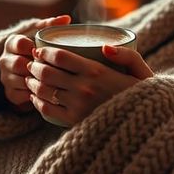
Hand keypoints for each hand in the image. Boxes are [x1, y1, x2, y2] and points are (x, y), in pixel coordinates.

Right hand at [0, 13, 70, 111]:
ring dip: (37, 81)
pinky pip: (21, 96)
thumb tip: (66, 19)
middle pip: (18, 64)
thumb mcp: (40, 33)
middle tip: (54, 66)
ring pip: (20, 81)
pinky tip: (48, 91)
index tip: (46, 50)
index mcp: (11, 43)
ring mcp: (5, 78)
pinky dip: (35, 94)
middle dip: (36, 66)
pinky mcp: (9, 93)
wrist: (26, 66)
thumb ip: (50, 24)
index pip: (19, 43)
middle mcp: (4, 60)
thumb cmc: (36, 46)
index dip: (34, 47)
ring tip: (54, 79)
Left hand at [25, 40, 154, 126]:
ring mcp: (77, 105)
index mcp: (97, 72)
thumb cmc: (142, 94)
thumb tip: (105, 47)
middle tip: (32, 62)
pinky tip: (35, 96)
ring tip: (31, 77)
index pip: (61, 57)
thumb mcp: (141, 70)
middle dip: (34, 65)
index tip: (40, 50)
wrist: (142, 125)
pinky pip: (47, 109)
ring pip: (44, 90)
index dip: (45, 52)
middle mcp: (83, 88)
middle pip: (47, 72)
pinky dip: (36, 101)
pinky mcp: (73, 121)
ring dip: (32, 81)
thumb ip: (127, 55)